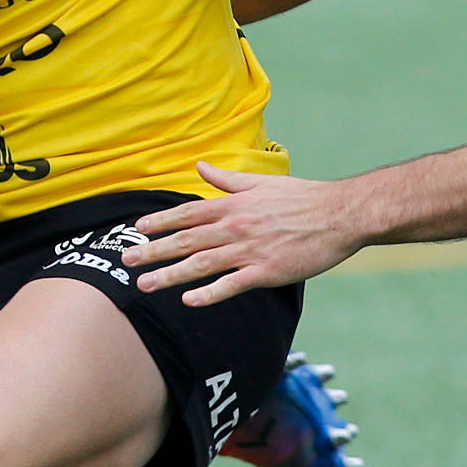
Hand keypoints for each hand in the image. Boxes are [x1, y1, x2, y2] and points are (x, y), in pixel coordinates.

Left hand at [123, 163, 364, 306]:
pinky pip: (232, 284)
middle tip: (125, 261)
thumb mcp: (262, 182)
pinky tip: (189, 301)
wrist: (340, 214)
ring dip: (170, 275)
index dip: (161, 221)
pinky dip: (210, 293)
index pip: (188, 213)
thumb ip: (227, 180)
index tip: (136, 229)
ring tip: (145, 285)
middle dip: (153, 251)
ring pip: (202, 264)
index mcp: (234, 205)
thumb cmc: (302, 197)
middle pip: (186, 240)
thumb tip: (201, 166)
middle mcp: (236, 226)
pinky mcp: (267, 272)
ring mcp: (250, 250)